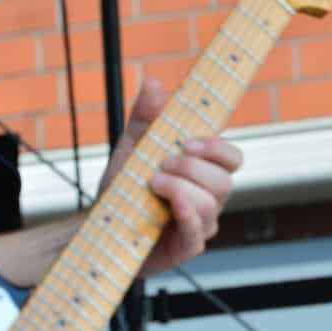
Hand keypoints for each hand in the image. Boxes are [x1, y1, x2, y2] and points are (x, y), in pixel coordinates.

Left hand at [98, 79, 242, 275]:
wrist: (100, 227)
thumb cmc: (124, 190)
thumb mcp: (132, 148)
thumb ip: (146, 118)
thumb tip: (154, 84)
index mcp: (203, 172)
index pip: (231, 158)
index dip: (217, 148)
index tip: (188, 142)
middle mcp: (209, 198)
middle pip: (225, 180)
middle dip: (192, 168)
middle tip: (162, 164)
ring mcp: (201, 223)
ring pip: (212, 203)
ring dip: (181, 188)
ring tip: (152, 184)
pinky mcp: (188, 247)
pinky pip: (199, 231)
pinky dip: (186, 213)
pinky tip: (170, 204)